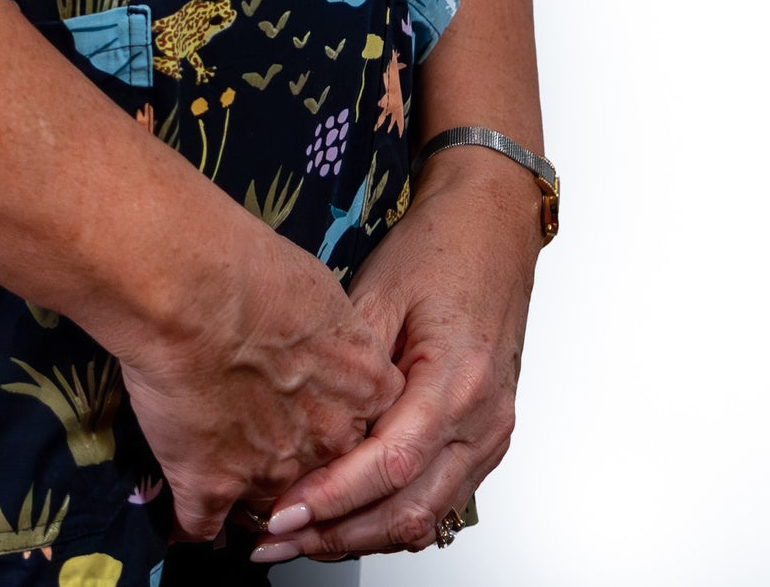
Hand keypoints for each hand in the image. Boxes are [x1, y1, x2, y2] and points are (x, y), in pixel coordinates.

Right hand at [111, 215, 404, 544]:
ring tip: (220, 463)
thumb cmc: (247, 269)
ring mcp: (272, 472)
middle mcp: (328, 440)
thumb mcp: (320, 291)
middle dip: (301, 464)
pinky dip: (191, 517)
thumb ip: (331, 335)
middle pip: (325, 473)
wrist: (189, 287)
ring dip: (248, 491)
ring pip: (270, 505)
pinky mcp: (213, 487)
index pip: (372, 430)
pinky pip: (203, 523)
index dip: (339, 424)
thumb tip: (315, 338)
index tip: (318, 414)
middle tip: (267, 438)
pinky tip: (183, 510)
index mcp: (365, 387)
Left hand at [251, 153, 540, 559]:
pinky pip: (440, 501)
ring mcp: (490, 437)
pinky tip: (347, 517)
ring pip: (426, 519)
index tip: (283, 512)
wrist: (493, 229)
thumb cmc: (440, 248)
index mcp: (457, 382)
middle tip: (276, 540)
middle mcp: (482, 422)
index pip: (390, 466)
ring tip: (301, 538)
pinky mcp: (486, 441)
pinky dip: (392, 517)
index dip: (333, 498)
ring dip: (361, 536)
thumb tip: (301, 420)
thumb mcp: (379, 289)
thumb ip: (347, 363)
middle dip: (337, 535)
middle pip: (408, 510)